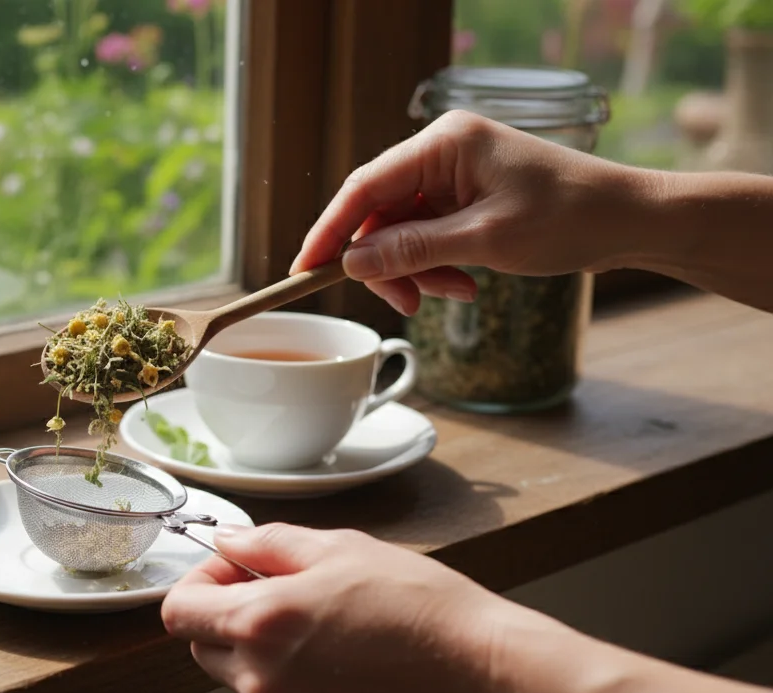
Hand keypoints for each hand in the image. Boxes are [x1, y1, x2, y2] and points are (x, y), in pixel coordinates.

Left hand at [161, 523, 538, 692]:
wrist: (479, 671)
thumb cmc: (420, 607)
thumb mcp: (340, 548)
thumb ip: (267, 544)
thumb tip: (227, 543)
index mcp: (261, 621)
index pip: (178, 611)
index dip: (201, 583)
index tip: (233, 573)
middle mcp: (262, 679)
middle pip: (203, 647)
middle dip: (228, 617)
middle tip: (282, 595)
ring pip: (240, 680)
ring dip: (262, 653)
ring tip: (324, 632)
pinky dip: (294, 687)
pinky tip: (341, 665)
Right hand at [291, 110, 653, 315]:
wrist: (634, 221)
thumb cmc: (572, 217)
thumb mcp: (486, 241)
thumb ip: (413, 250)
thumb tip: (352, 264)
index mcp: (444, 143)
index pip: (364, 187)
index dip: (330, 231)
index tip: (305, 271)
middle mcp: (443, 152)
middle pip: (379, 212)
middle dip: (385, 262)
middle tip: (402, 302)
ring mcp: (455, 174)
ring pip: (401, 229)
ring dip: (415, 269)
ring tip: (450, 294)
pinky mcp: (467, 197)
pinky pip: (428, 234)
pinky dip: (436, 265)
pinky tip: (462, 284)